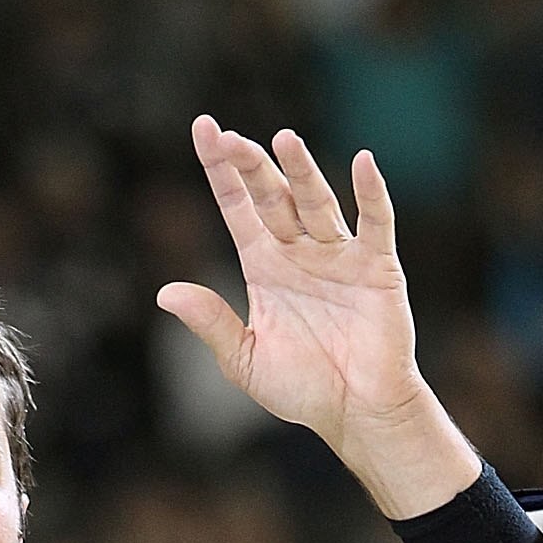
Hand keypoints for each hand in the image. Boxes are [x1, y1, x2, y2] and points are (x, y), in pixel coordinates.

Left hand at [157, 118, 478, 518]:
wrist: (355, 413)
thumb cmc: (301, 390)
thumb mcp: (244, 360)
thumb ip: (211, 323)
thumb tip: (165, 293)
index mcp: (263, 268)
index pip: (237, 207)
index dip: (221, 171)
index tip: (204, 129)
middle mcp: (298, 252)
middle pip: (271, 195)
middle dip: (250, 165)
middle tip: (228, 136)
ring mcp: (338, 255)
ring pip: (315, 201)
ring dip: (301, 170)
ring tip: (283, 139)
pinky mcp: (377, 267)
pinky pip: (375, 222)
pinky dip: (371, 193)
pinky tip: (362, 162)